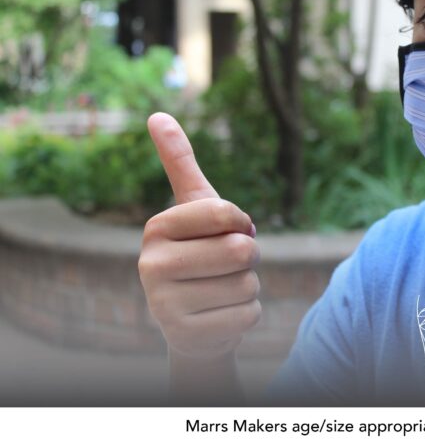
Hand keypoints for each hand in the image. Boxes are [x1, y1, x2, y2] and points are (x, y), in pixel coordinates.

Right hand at [138, 113, 260, 360]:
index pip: (225, 214)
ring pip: (247, 285)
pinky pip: (248, 315)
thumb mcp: (194, 208)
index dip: (241, 224)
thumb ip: (180, 164)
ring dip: (247, 287)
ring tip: (221, 290)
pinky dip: (247, 315)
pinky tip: (222, 316)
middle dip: (248, 259)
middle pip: (240, 251)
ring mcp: (163, 303)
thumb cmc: (201, 252)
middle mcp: (151, 265)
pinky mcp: (184, 335)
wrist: (195, 321)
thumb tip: (157, 115)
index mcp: (157, 228)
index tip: (228, 230)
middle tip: (227, 266)